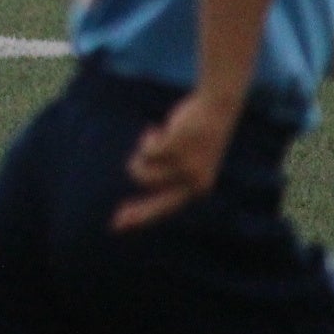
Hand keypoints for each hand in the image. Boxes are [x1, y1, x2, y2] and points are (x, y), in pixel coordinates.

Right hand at [111, 90, 238, 231]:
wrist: (216, 108)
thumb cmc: (200, 134)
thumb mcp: (187, 159)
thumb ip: (170, 174)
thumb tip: (139, 176)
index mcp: (199, 189)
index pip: (164, 209)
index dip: (140, 217)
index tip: (119, 225)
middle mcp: (193, 183)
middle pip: (149, 194)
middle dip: (134, 209)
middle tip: (116, 221)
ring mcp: (183, 166)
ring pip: (142, 171)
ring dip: (141, 155)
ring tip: (153, 141)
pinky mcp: (174, 148)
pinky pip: (147, 151)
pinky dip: (147, 139)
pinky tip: (158, 129)